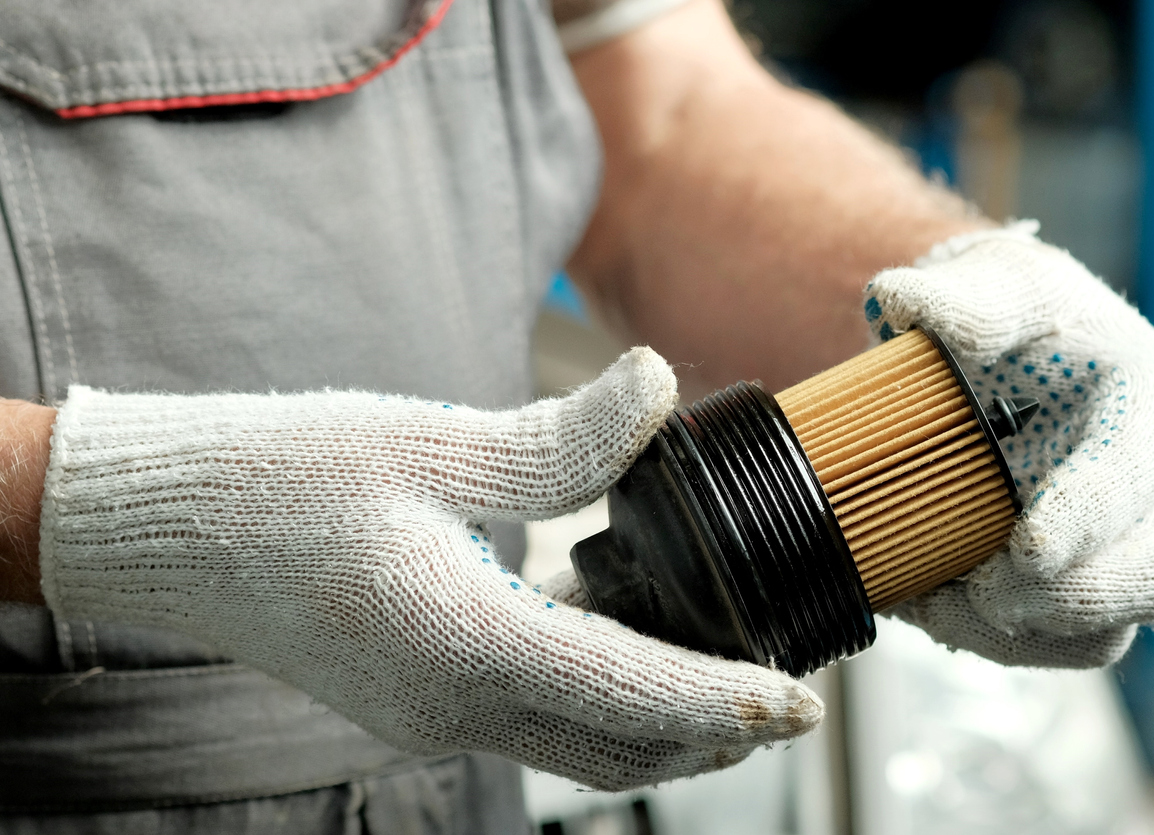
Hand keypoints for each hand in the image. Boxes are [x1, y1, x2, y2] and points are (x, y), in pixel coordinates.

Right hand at [38, 349, 821, 789]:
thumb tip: (659, 387)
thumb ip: (560, 438)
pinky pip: (533, 722)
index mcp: (464, 643)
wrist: (174, 530)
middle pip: (620, 747)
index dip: (728, 702)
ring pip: (580, 746)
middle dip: (712, 730)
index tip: (802, 700)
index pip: (632, 694)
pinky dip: (597, 702)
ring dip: (658, 722)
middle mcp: (451, 704)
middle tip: (782, 688)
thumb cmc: (286, 478)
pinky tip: (620, 637)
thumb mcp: (428, 442)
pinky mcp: (414, 701)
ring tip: (721, 671)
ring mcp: (429, 715)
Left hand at [862, 223, 1153, 666]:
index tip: (1025, 547)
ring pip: (1108, 628)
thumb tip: (903, 301)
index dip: (1092, 515)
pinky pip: (1059, 646)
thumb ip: (964, 297)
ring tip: (932, 597)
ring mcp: (1132, 547)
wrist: (985, 364)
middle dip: (1064, 594)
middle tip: (975, 588)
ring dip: (1015, 629)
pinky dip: (990, 639)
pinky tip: (927, 601)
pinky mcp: (1088, 590)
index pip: (1143, 470)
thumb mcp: (993, 283)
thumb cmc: (1005, 316)